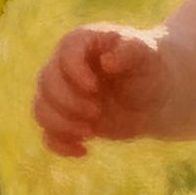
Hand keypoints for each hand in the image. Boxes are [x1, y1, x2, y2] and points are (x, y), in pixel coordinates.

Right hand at [32, 25, 170, 156]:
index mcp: (81, 43)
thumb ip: (128, 52)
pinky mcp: (66, 119)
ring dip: (61, 124)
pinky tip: (83, 150)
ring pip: (41, 109)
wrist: (154, 95)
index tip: (95, 88)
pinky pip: (47, 134)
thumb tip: (107, 62)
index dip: (74, 73)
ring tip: (90, 132)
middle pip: (46, 83)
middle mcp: (65, 67)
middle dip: (69, 102)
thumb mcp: (145, 54)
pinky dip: (59, 145)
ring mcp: (63, 94)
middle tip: (97, 111)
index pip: (65, 53)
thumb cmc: (148, 67)